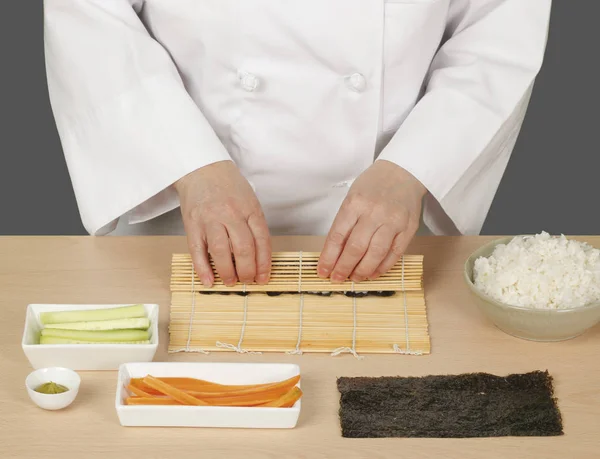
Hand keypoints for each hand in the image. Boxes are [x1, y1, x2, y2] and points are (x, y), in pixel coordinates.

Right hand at [174, 160, 270, 286]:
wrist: (202, 168)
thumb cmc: (228, 186)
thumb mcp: (250, 200)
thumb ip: (254, 225)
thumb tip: (259, 257)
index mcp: (250, 209)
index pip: (262, 241)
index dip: (264, 263)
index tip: (263, 278)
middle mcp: (231, 214)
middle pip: (243, 248)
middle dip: (247, 271)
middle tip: (247, 281)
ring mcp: (210, 219)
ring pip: (221, 252)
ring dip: (227, 272)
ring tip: (231, 281)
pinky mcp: (193, 224)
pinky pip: (197, 251)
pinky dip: (203, 269)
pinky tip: (208, 281)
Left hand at [317, 160, 425, 282]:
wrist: (403, 172)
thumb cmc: (374, 186)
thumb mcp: (352, 198)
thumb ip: (344, 223)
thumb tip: (334, 253)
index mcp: (354, 203)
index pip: (337, 236)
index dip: (328, 258)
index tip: (323, 271)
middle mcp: (374, 212)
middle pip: (355, 248)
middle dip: (344, 268)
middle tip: (337, 278)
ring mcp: (393, 221)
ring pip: (375, 254)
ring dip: (363, 270)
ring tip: (355, 278)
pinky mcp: (408, 228)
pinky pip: (394, 253)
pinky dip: (383, 267)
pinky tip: (373, 273)